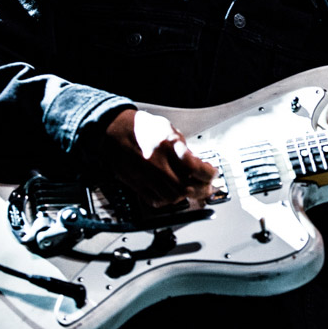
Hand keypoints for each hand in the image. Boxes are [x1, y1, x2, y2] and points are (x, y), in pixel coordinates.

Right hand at [100, 108, 217, 206]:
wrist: (115, 130)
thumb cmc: (141, 127)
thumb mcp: (168, 129)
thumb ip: (183, 148)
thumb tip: (197, 163)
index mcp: (168, 146)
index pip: (196, 168)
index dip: (209, 174)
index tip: (212, 172)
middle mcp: (158, 163)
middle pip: (187, 187)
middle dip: (201, 189)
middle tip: (206, 186)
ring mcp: (146, 175)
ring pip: (173, 197)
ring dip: (186, 196)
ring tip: (190, 190)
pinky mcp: (137, 184)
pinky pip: (156, 201)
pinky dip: (167, 201)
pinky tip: (172, 194)